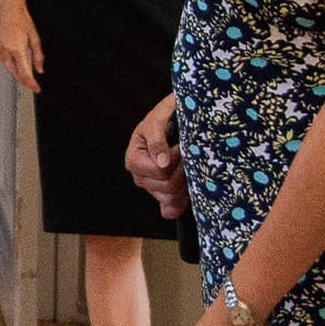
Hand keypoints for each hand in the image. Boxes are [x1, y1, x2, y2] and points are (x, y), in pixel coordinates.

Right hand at [0, 1, 43, 93]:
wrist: (10, 11)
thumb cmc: (23, 21)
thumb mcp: (35, 39)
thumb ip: (38, 56)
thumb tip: (39, 70)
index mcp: (17, 49)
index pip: (24, 73)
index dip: (31, 83)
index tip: (37, 88)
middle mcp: (6, 51)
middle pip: (16, 74)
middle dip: (25, 81)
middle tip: (34, 86)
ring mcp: (0, 50)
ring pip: (10, 69)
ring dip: (19, 75)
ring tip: (28, 78)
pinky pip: (6, 63)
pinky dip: (13, 67)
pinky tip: (19, 67)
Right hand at [121, 93, 183, 215]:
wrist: (177, 118)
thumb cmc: (166, 115)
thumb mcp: (158, 121)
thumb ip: (157, 141)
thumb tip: (162, 163)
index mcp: (134, 160)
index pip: (159, 173)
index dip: (175, 161)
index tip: (181, 146)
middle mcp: (140, 177)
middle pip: (166, 188)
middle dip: (183, 172)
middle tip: (189, 155)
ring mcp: (153, 188)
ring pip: (172, 198)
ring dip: (186, 183)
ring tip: (190, 165)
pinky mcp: (165, 195)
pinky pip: (171, 210)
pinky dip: (181, 202)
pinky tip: (189, 189)